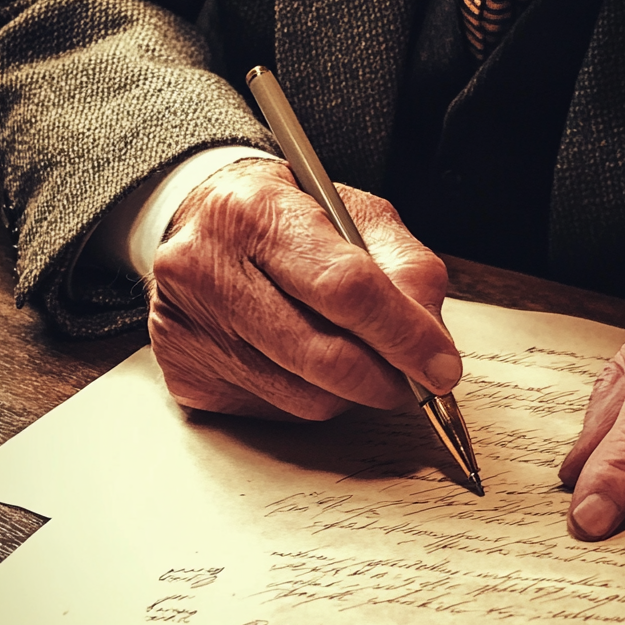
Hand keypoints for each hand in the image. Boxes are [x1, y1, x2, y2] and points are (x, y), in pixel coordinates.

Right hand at [147, 158, 460, 419]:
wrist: (199, 221)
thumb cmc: (288, 218)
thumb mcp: (357, 216)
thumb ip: (407, 269)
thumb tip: (434, 346)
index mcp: (257, 212)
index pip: (345, 288)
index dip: (404, 335)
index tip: (441, 367)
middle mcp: (208, 268)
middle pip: (324, 356)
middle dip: (387, 379)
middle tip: (416, 380)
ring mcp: (188, 325)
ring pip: (305, 397)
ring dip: (350, 392)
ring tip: (352, 352)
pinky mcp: (183, 371)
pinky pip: (275, 412)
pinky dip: (308, 396)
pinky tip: (301, 359)